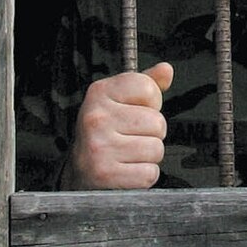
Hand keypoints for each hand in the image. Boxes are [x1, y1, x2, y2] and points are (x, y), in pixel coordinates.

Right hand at [69, 62, 172, 189]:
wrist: (80, 171)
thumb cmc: (105, 132)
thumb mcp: (120, 101)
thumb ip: (146, 85)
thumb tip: (166, 69)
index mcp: (99, 93)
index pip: (149, 88)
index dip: (151, 103)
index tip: (136, 111)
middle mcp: (96, 118)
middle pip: (158, 122)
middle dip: (151, 133)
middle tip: (130, 138)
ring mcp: (99, 147)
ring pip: (156, 149)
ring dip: (148, 156)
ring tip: (128, 154)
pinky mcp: (105, 174)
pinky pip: (149, 173)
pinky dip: (143, 176)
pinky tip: (126, 170)